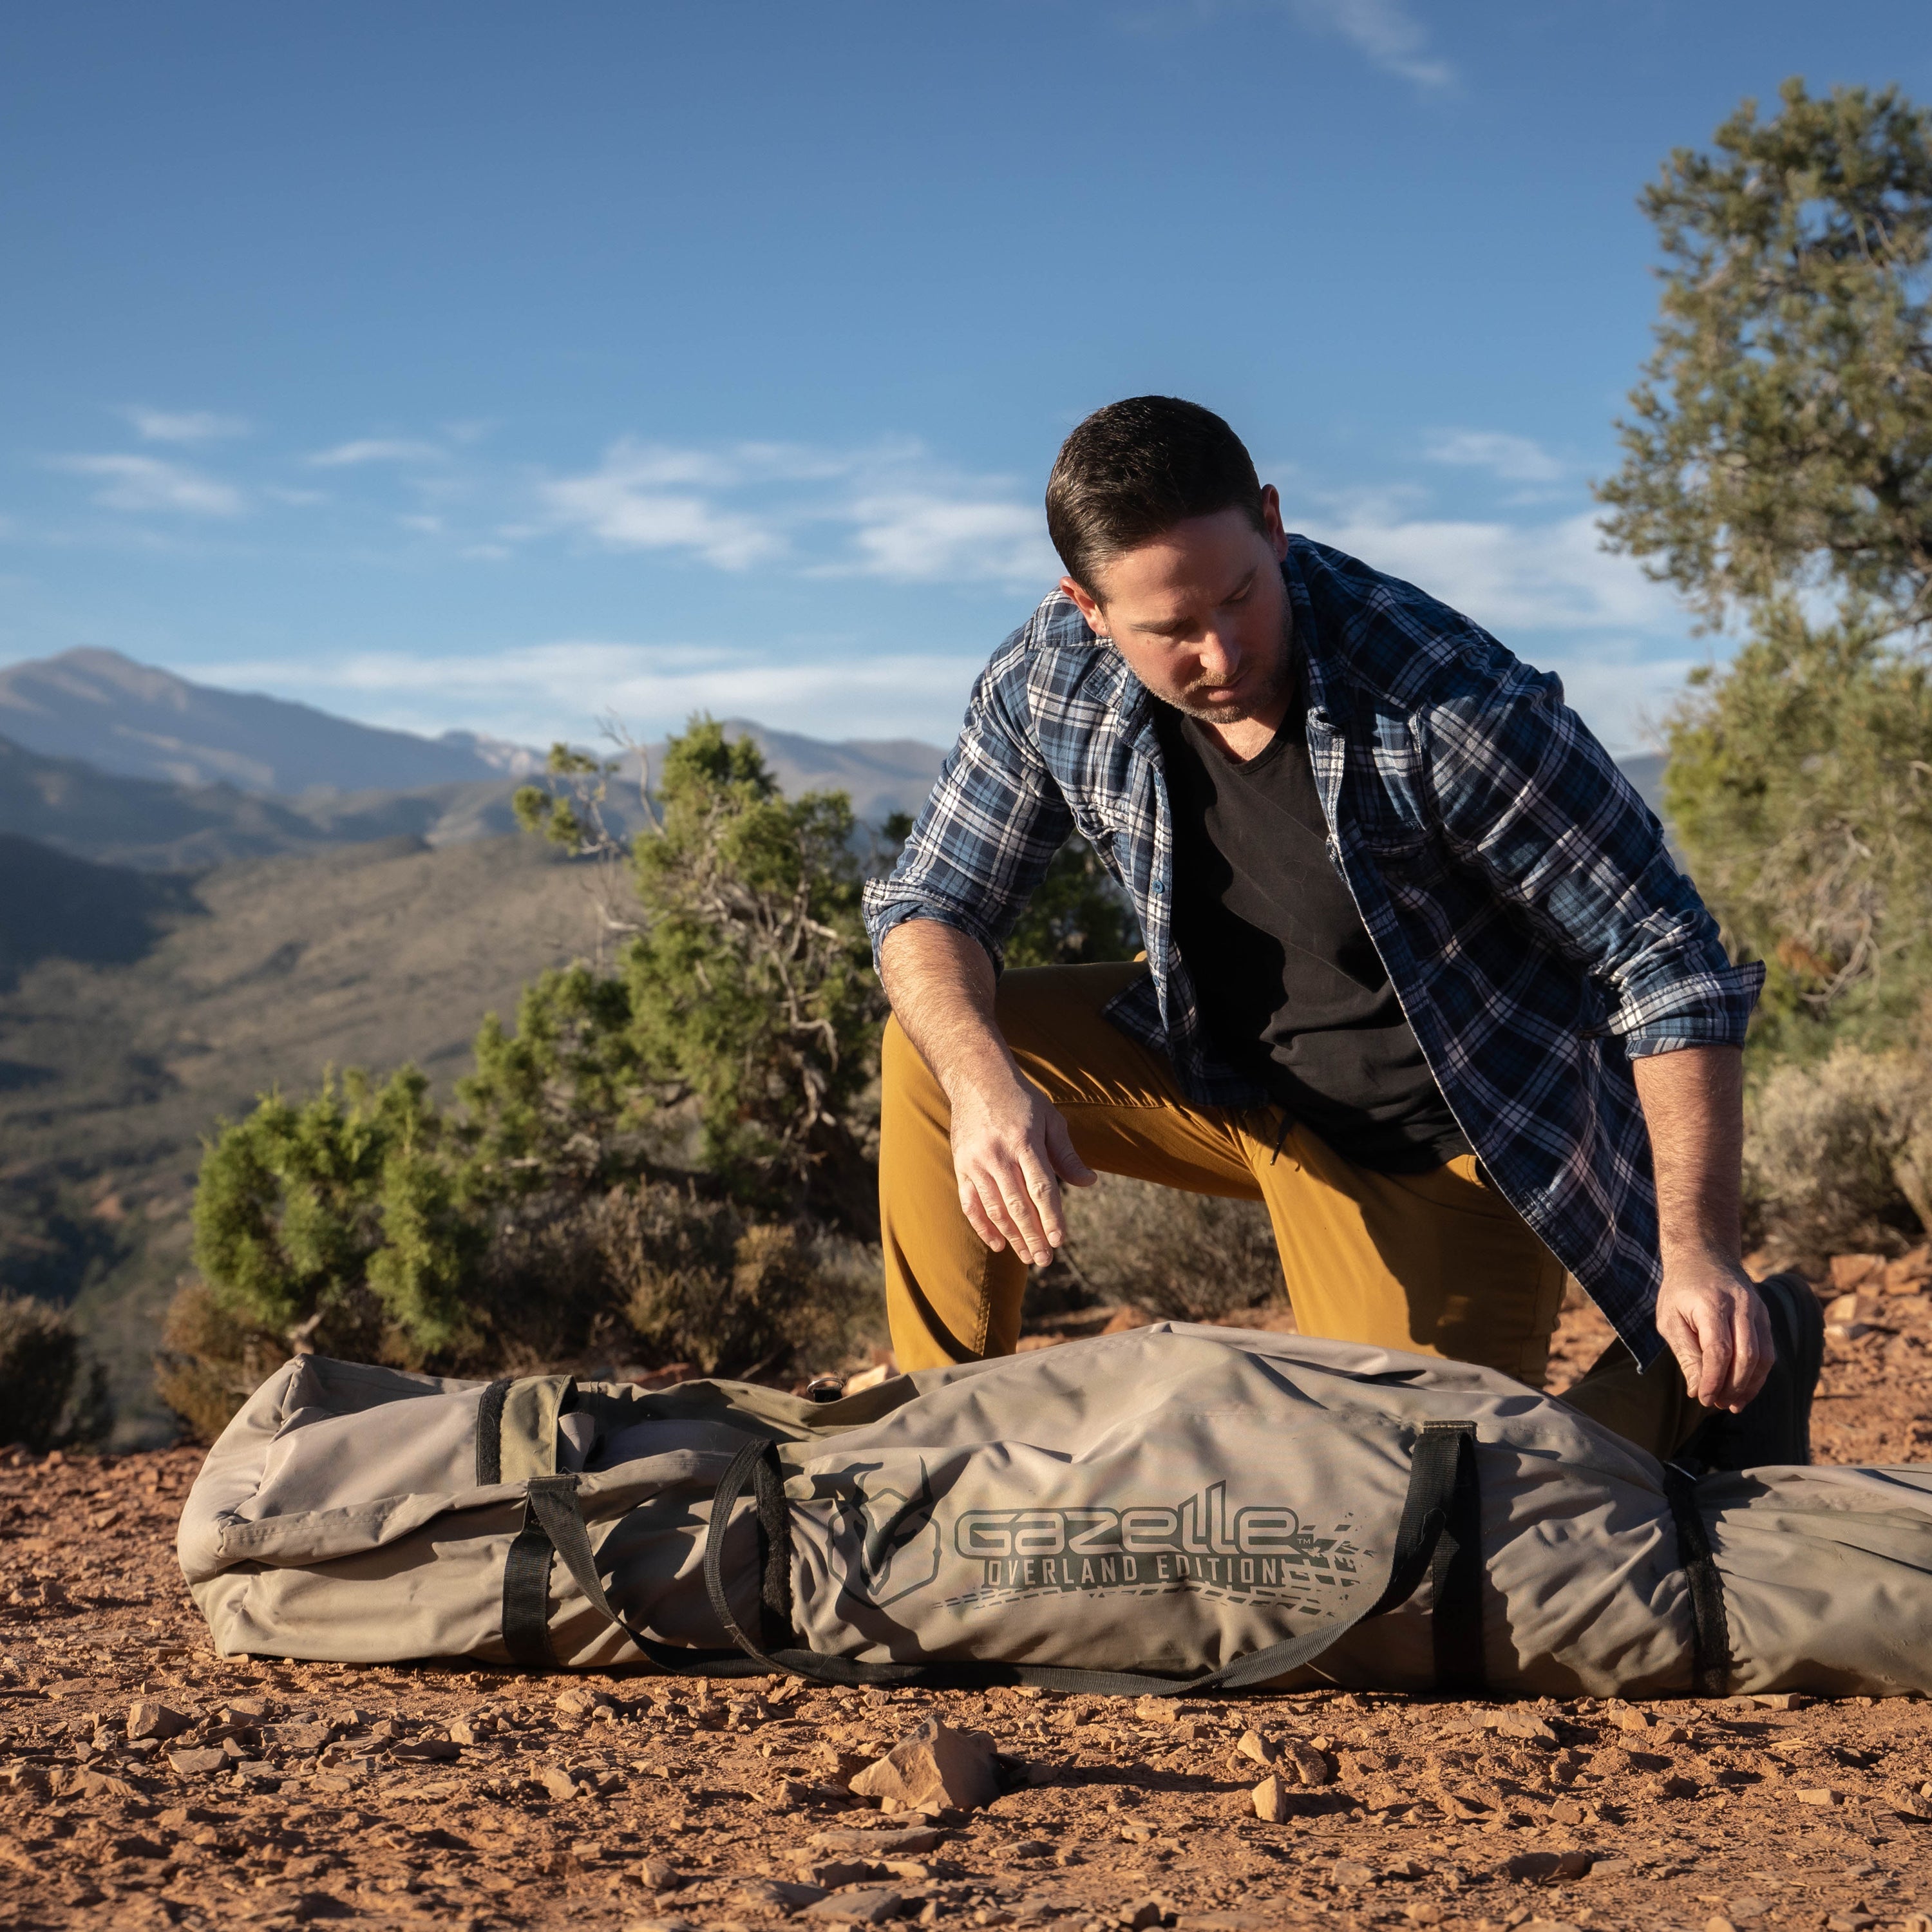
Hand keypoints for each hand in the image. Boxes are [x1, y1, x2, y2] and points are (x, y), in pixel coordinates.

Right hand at [948, 1065, 1096, 1266]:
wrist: (977, 1079)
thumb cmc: (1022, 1101)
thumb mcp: (1051, 1120)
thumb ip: (1067, 1155)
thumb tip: (1089, 1182)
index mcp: (1025, 1142)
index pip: (1041, 1188)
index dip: (1051, 1217)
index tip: (1060, 1241)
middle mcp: (998, 1154)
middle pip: (1018, 1205)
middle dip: (1033, 1236)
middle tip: (1045, 1260)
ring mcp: (976, 1162)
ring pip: (995, 1209)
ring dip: (1012, 1237)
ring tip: (1028, 1257)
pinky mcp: (961, 1166)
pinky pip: (970, 1204)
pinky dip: (983, 1226)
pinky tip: (998, 1244)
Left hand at [1655, 1258, 1773, 1411]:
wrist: (1704, 1255)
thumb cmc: (1681, 1291)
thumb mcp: (1670, 1320)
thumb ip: (1686, 1354)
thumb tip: (1698, 1391)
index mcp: (1712, 1304)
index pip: (1719, 1350)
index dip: (1714, 1380)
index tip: (1703, 1399)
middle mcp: (1741, 1306)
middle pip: (1747, 1357)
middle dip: (1733, 1387)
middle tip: (1717, 1404)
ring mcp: (1758, 1310)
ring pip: (1764, 1357)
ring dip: (1749, 1386)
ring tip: (1731, 1404)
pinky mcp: (1765, 1316)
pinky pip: (1768, 1351)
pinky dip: (1758, 1374)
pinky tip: (1743, 1389)